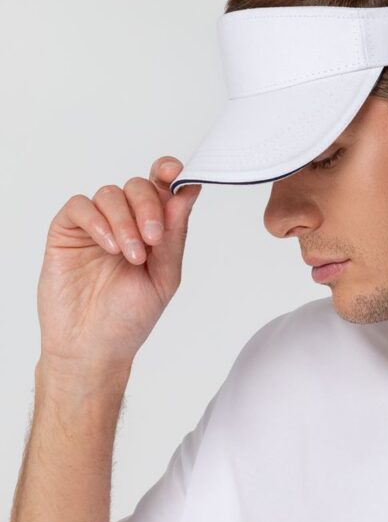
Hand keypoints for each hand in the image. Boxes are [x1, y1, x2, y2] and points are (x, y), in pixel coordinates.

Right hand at [36, 157, 200, 378]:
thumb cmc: (129, 317)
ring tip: (130, 255)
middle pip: (138, 186)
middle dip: (149, 207)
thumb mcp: (164, 277)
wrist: (92, 348)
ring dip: (124, 221)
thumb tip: (187, 193)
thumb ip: (174, 235)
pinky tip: (108, 246)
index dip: (169, 173)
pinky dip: (97, 221)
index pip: (162, 188)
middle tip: (153, 238)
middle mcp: (125, 221)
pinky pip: (80, 207)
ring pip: (111, 194)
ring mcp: (96, 225)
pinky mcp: (67, 232)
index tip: (175, 174)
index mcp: (153, 228)